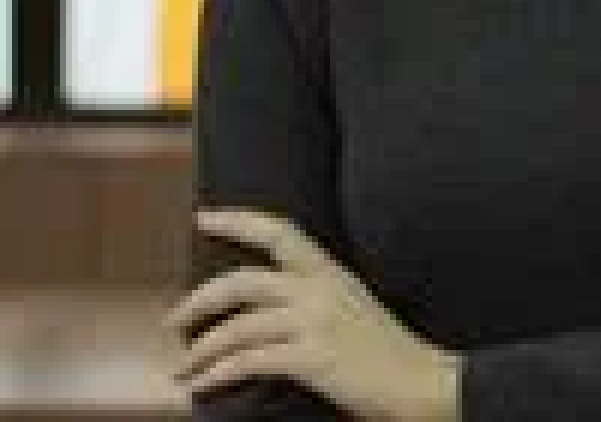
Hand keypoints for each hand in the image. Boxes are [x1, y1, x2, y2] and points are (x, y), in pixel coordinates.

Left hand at [164, 209, 461, 420]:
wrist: (424, 381)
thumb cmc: (388, 354)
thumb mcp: (354, 309)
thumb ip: (317, 300)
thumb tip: (268, 312)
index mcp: (332, 272)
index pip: (280, 232)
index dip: (238, 220)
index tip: (203, 215)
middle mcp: (321, 289)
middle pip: (243, 281)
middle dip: (200, 300)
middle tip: (174, 320)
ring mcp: (317, 322)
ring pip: (238, 326)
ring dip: (200, 350)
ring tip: (183, 369)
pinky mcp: (313, 357)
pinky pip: (249, 360)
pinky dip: (217, 374)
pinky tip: (201, 386)